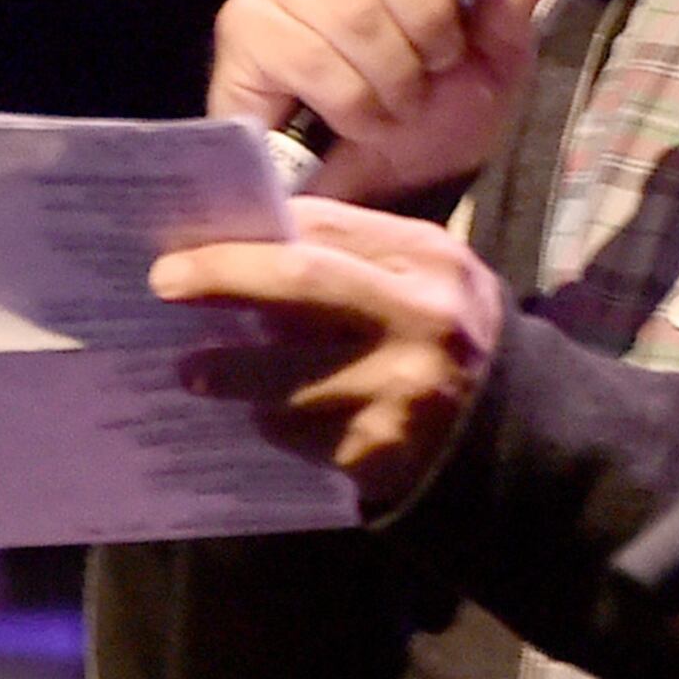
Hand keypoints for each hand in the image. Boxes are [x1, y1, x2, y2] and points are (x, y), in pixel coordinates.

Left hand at [157, 197, 507, 512]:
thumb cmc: (446, 343)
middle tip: (165, 283)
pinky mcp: (380, 451)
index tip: (190, 241)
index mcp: (430, 260)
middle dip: (223, 276)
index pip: (323, 228)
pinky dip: (271, 421)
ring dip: (229, 372)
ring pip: (286, 371)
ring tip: (193, 371)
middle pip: (299, 280)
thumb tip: (249, 244)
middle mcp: (421, 317)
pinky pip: (298, 431)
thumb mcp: (422, 284)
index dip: (251, 234)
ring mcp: (401, 388)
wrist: (512, 438)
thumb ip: (353, 259)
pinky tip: (262, 415)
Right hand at [207, 0, 585, 202]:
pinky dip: (349, 101)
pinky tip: (351, 121)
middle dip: (427, 25)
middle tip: (430, 72)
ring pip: (352, 7)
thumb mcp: (497, 60)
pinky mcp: (243, 30)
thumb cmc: (436, 124)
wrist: (383, 199)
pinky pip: (308, 52)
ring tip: (394, 108)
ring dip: (391, 78)